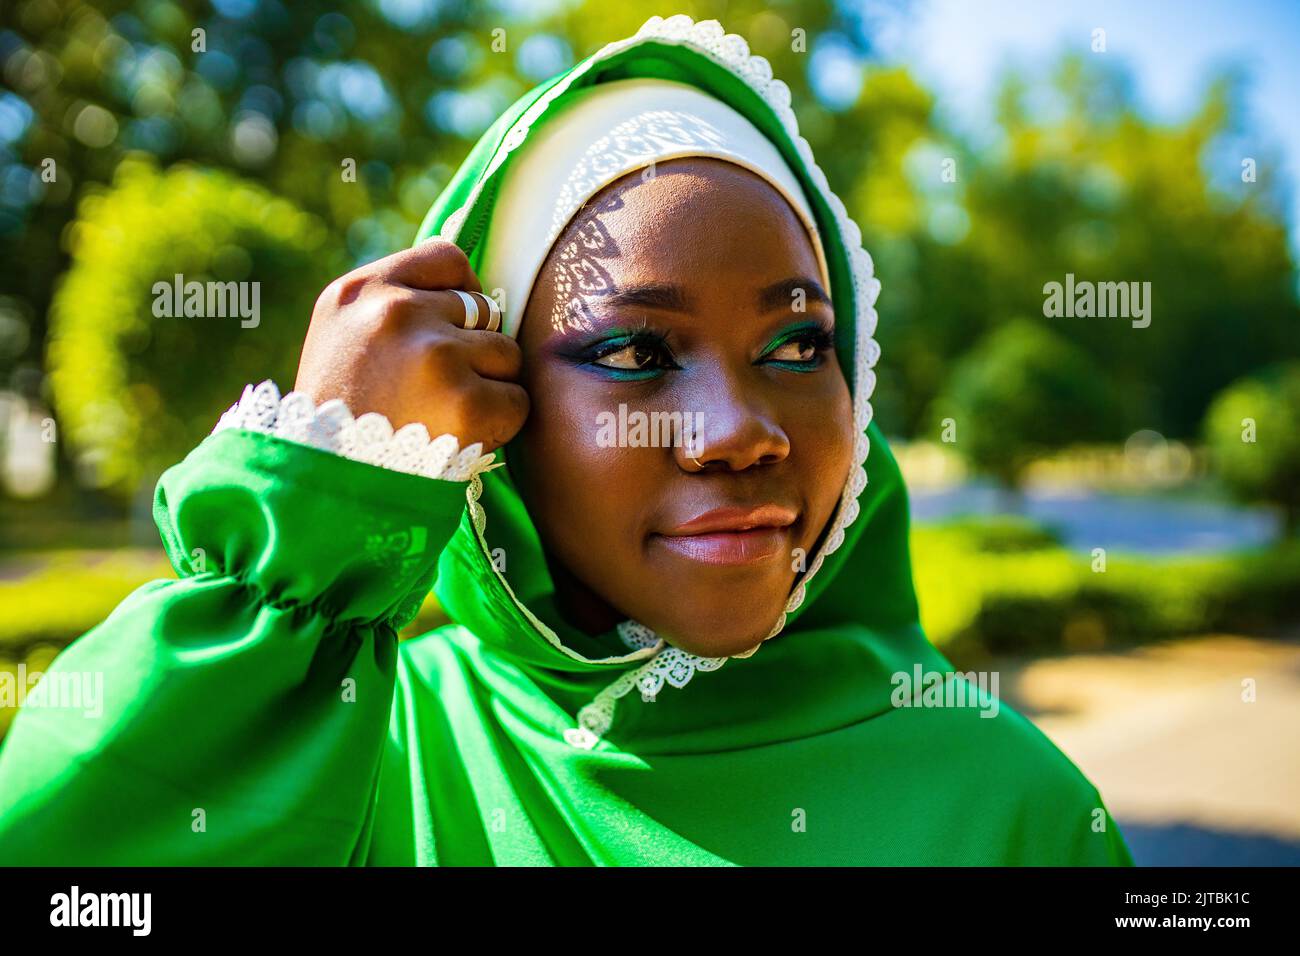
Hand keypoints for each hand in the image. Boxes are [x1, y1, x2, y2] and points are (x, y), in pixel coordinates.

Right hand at [295, 238, 527, 453]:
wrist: (330, 490)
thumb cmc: (342, 417)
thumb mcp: (341, 338)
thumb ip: (394, 303)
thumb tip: (471, 291)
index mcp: (359, 292)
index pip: (447, 260)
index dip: (461, 295)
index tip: (449, 330)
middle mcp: (396, 313)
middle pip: (484, 311)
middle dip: (472, 350)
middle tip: (431, 392)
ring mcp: (434, 356)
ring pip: (506, 354)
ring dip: (488, 386)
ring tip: (441, 416)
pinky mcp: (467, 403)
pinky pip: (517, 400)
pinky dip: (499, 424)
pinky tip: (458, 438)